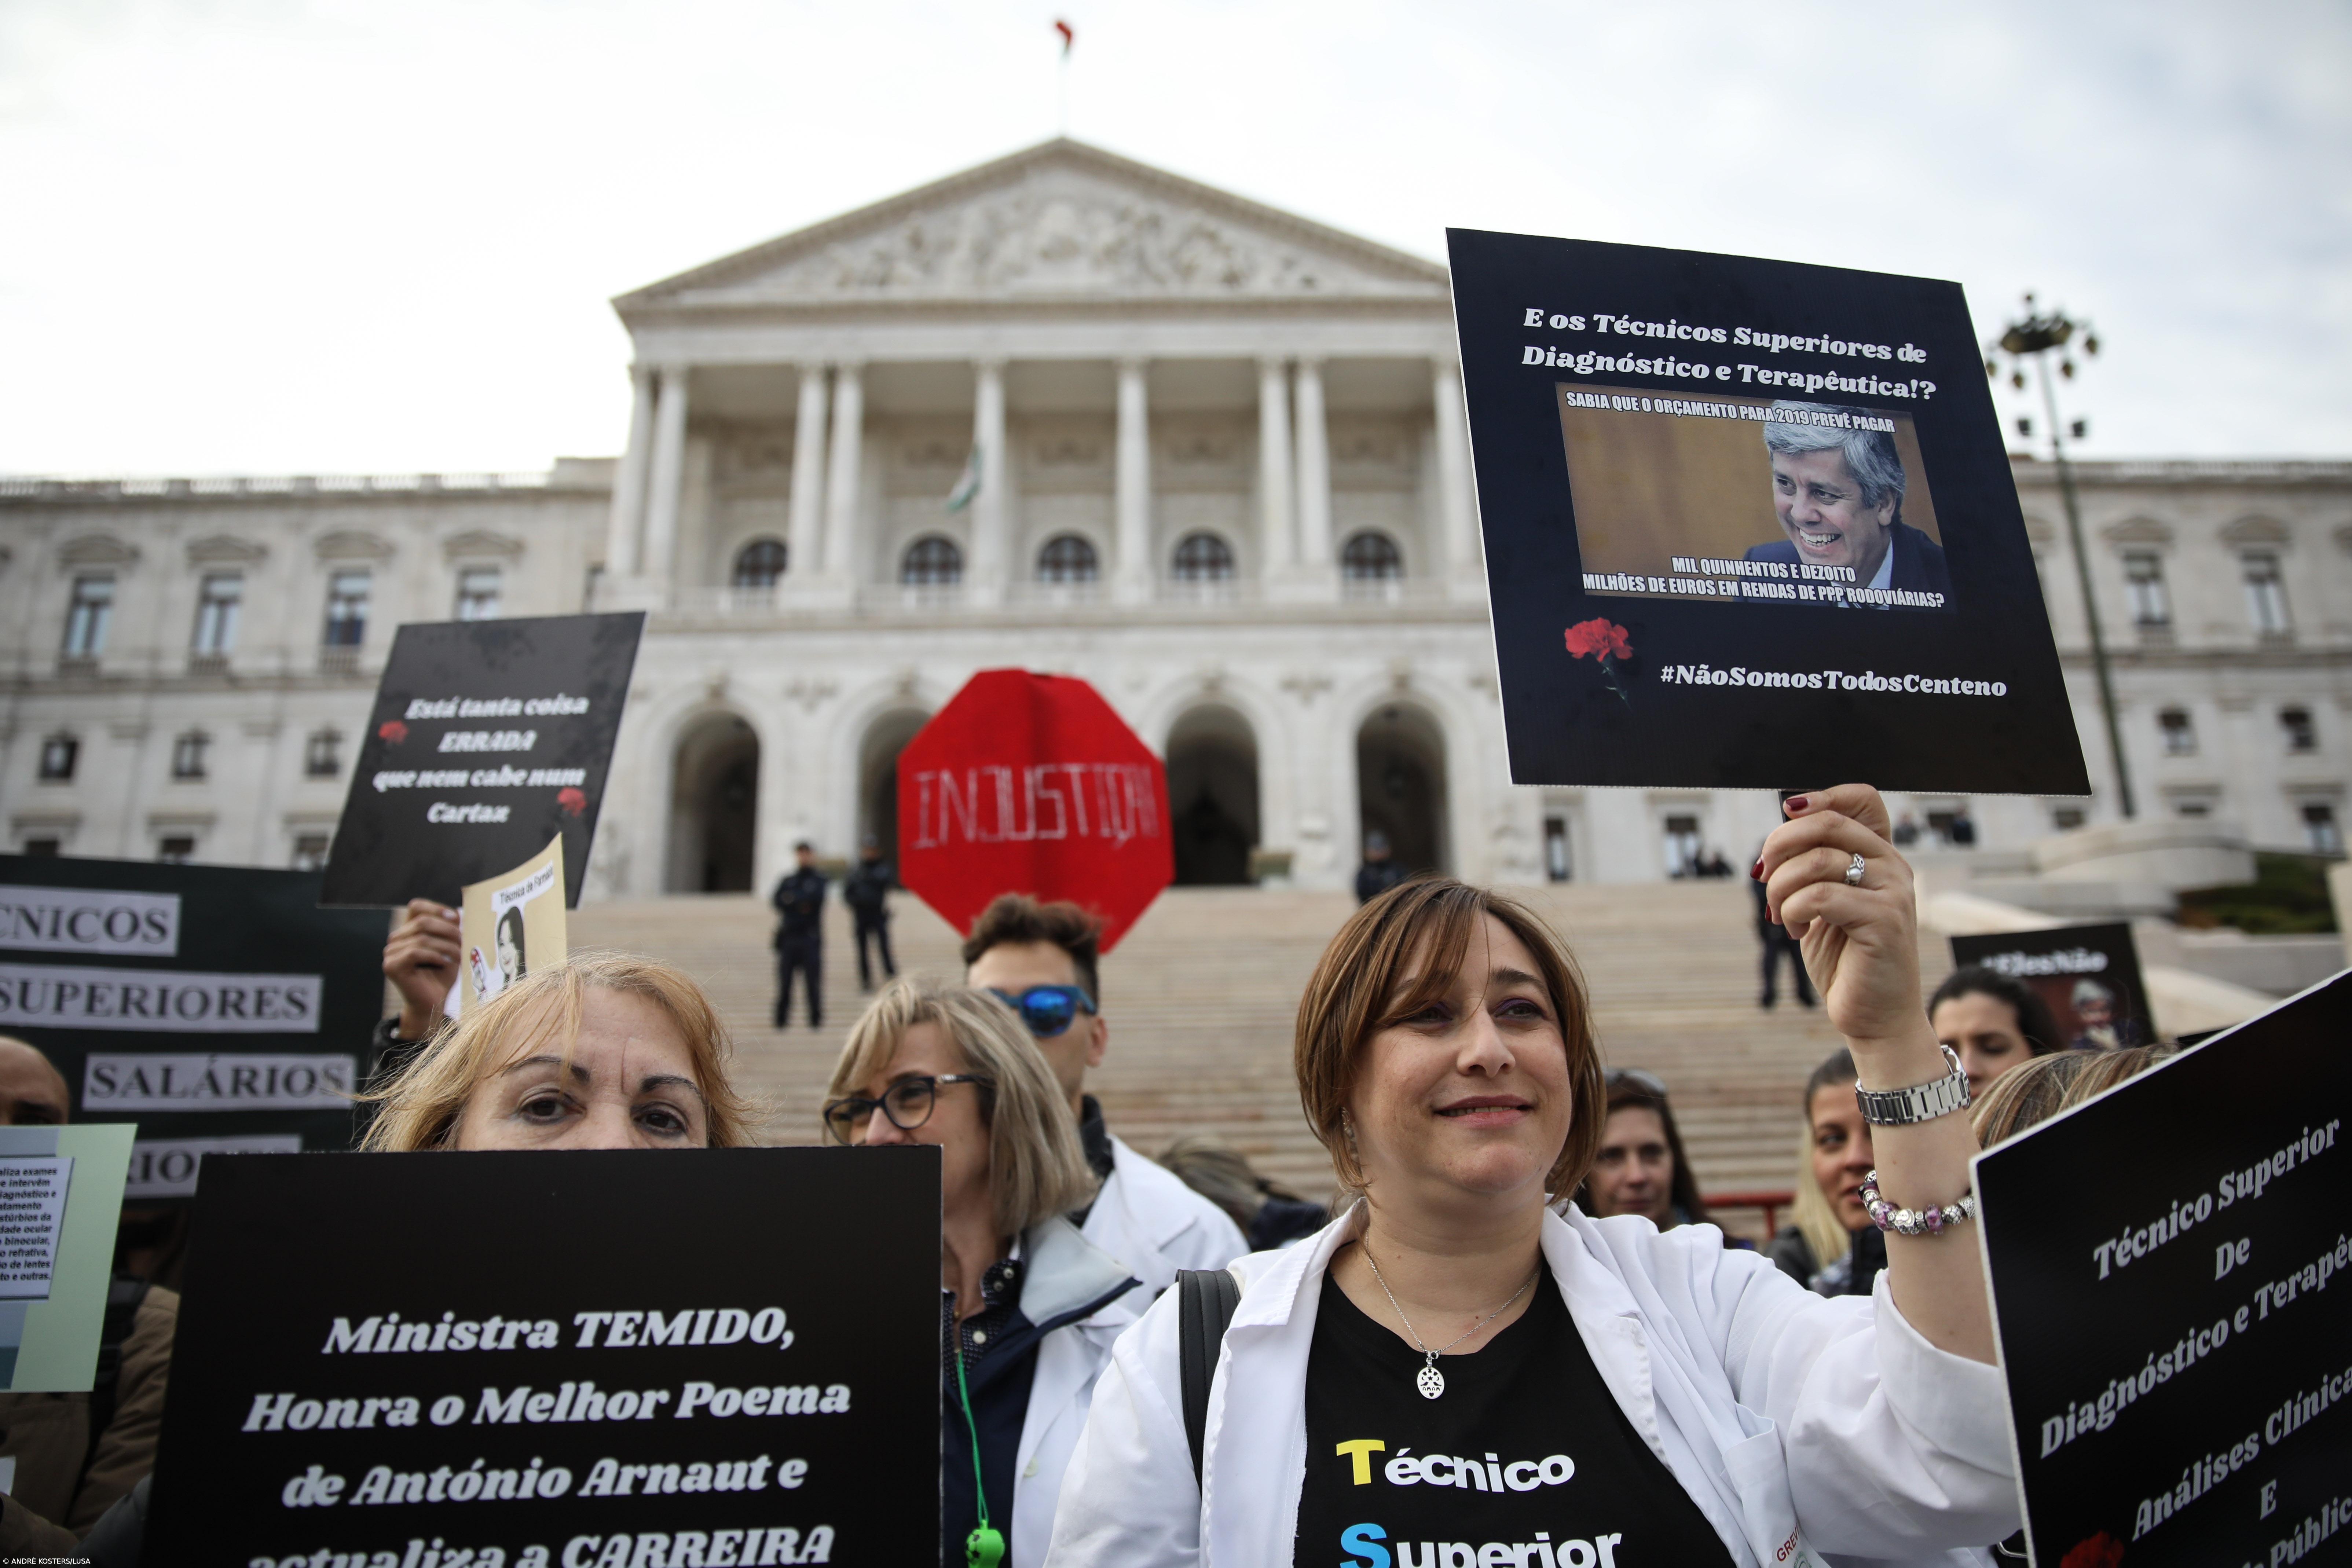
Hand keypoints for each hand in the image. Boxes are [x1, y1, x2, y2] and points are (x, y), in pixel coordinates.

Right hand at [383, 898, 459, 1038]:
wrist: (434, 1001)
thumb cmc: (443, 973)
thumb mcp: (450, 946)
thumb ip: (450, 929)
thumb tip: (458, 913)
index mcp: (408, 930)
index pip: (417, 907)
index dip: (436, 909)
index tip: (456, 919)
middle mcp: (395, 939)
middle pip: (422, 922)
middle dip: (447, 931)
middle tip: (463, 942)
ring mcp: (390, 952)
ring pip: (422, 938)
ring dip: (446, 946)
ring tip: (457, 957)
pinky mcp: (391, 966)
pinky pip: (415, 952)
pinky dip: (435, 956)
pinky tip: (445, 963)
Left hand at [1758, 786, 1927, 1055]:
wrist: (1874, 1017)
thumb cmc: (1845, 961)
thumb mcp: (1822, 903)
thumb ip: (1813, 865)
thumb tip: (1783, 823)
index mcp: (1880, 857)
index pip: (1864, 798)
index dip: (1822, 794)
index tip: (1787, 811)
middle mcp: (1894, 867)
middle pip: (1828, 823)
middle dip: (1780, 844)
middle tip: (1763, 877)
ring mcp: (1894, 893)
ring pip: (1817, 860)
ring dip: (1781, 887)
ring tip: (1781, 916)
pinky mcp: (1885, 921)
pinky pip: (1821, 895)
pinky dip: (1794, 910)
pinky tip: (1797, 931)